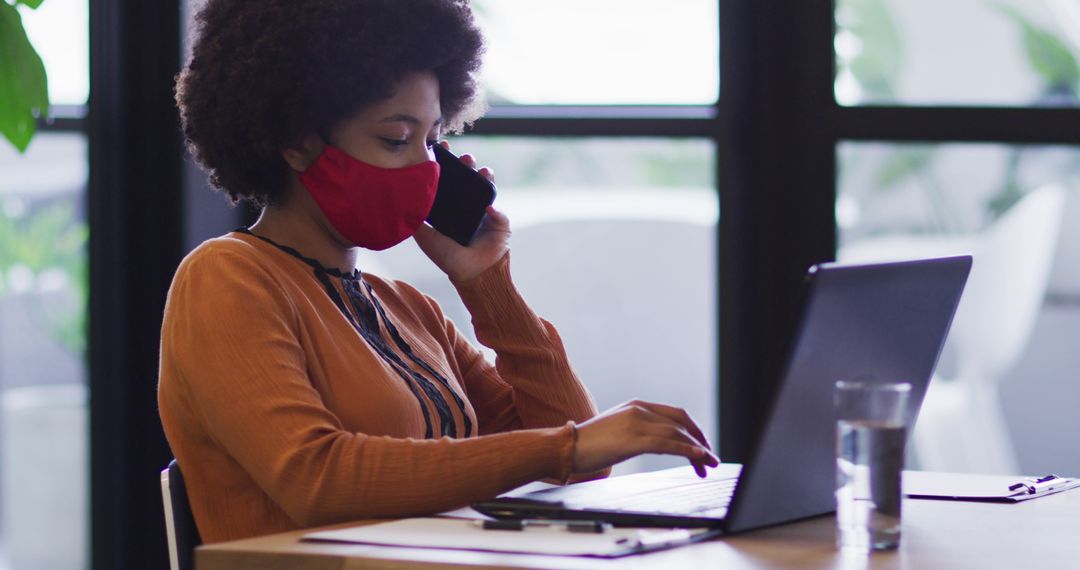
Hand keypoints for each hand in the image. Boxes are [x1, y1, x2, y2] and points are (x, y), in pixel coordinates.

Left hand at [413, 142, 508, 282]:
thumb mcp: (425, 236)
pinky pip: (498, 212)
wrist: (471, 273)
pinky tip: (488, 209)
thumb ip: (414, 218)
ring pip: (486, 186)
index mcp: (450, 206)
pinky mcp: (499, 222)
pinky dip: (495, 210)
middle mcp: (467, 205)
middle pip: (468, 177)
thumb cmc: (447, 257)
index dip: (446, 163)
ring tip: (481, 171)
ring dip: (485, 176)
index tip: (440, 147)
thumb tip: (397, 199)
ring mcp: (485, 211)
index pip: (448, 178)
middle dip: (467, 164)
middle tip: (464, 157)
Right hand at [572, 400, 718, 477]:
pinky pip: (667, 444)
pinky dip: (687, 450)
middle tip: (710, 458)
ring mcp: (636, 423)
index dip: (693, 430)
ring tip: (708, 465)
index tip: (702, 446)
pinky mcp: (632, 439)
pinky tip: (699, 457)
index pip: (675, 414)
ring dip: (698, 450)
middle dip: (700, 440)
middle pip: (681, 422)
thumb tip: (655, 443)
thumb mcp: (617, 431)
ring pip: (677, 433)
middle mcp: (639, 410)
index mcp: (636, 406)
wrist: (564, 447)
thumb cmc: (588, 444)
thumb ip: (636, 431)